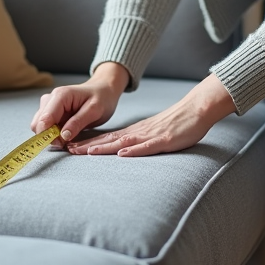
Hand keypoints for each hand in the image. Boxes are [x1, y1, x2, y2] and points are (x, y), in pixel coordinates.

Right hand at [30, 62, 129, 147]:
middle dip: (49, 136)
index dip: (48, 135)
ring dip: (51, 135)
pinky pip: (46, 126)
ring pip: (40, 126)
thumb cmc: (102, 98)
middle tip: (66, 141)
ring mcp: (49, 105)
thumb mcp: (95, 111)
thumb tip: (63, 136)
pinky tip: (67, 132)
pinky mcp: (51, 112)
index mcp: (60, 96)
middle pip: (38, 124)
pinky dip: (54, 133)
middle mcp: (50, 99)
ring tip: (69, 135)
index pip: (44, 119)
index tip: (61, 144)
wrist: (104, 90)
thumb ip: (78, 123)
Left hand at [65, 74, 236, 156]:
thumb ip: (138, 140)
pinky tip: (122, 154)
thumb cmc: (177, 123)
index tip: (71, 147)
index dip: (89, 143)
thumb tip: (122, 150)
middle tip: (68, 150)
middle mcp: (139, 133)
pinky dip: (133, 150)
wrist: (196, 110)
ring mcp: (151, 136)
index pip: (108, 138)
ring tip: (87, 151)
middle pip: (110, 139)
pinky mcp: (164, 140)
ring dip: (104, 147)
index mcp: (135, 132)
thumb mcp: (153, 132)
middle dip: (88, 145)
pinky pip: (147, 147)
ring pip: (123, 142)